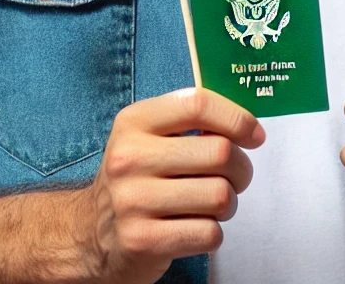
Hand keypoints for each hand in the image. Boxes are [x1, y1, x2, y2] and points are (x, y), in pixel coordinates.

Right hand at [85, 87, 265, 283]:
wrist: (90, 234)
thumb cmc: (139, 176)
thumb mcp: (151, 135)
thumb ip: (192, 121)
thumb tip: (249, 126)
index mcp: (134, 121)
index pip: (199, 104)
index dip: (237, 118)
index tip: (254, 135)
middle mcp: (129, 158)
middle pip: (219, 152)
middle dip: (241, 168)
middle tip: (236, 176)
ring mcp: (132, 201)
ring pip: (220, 195)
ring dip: (229, 203)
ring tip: (214, 203)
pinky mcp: (141, 241)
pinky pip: (208, 232)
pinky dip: (213, 231)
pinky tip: (195, 226)